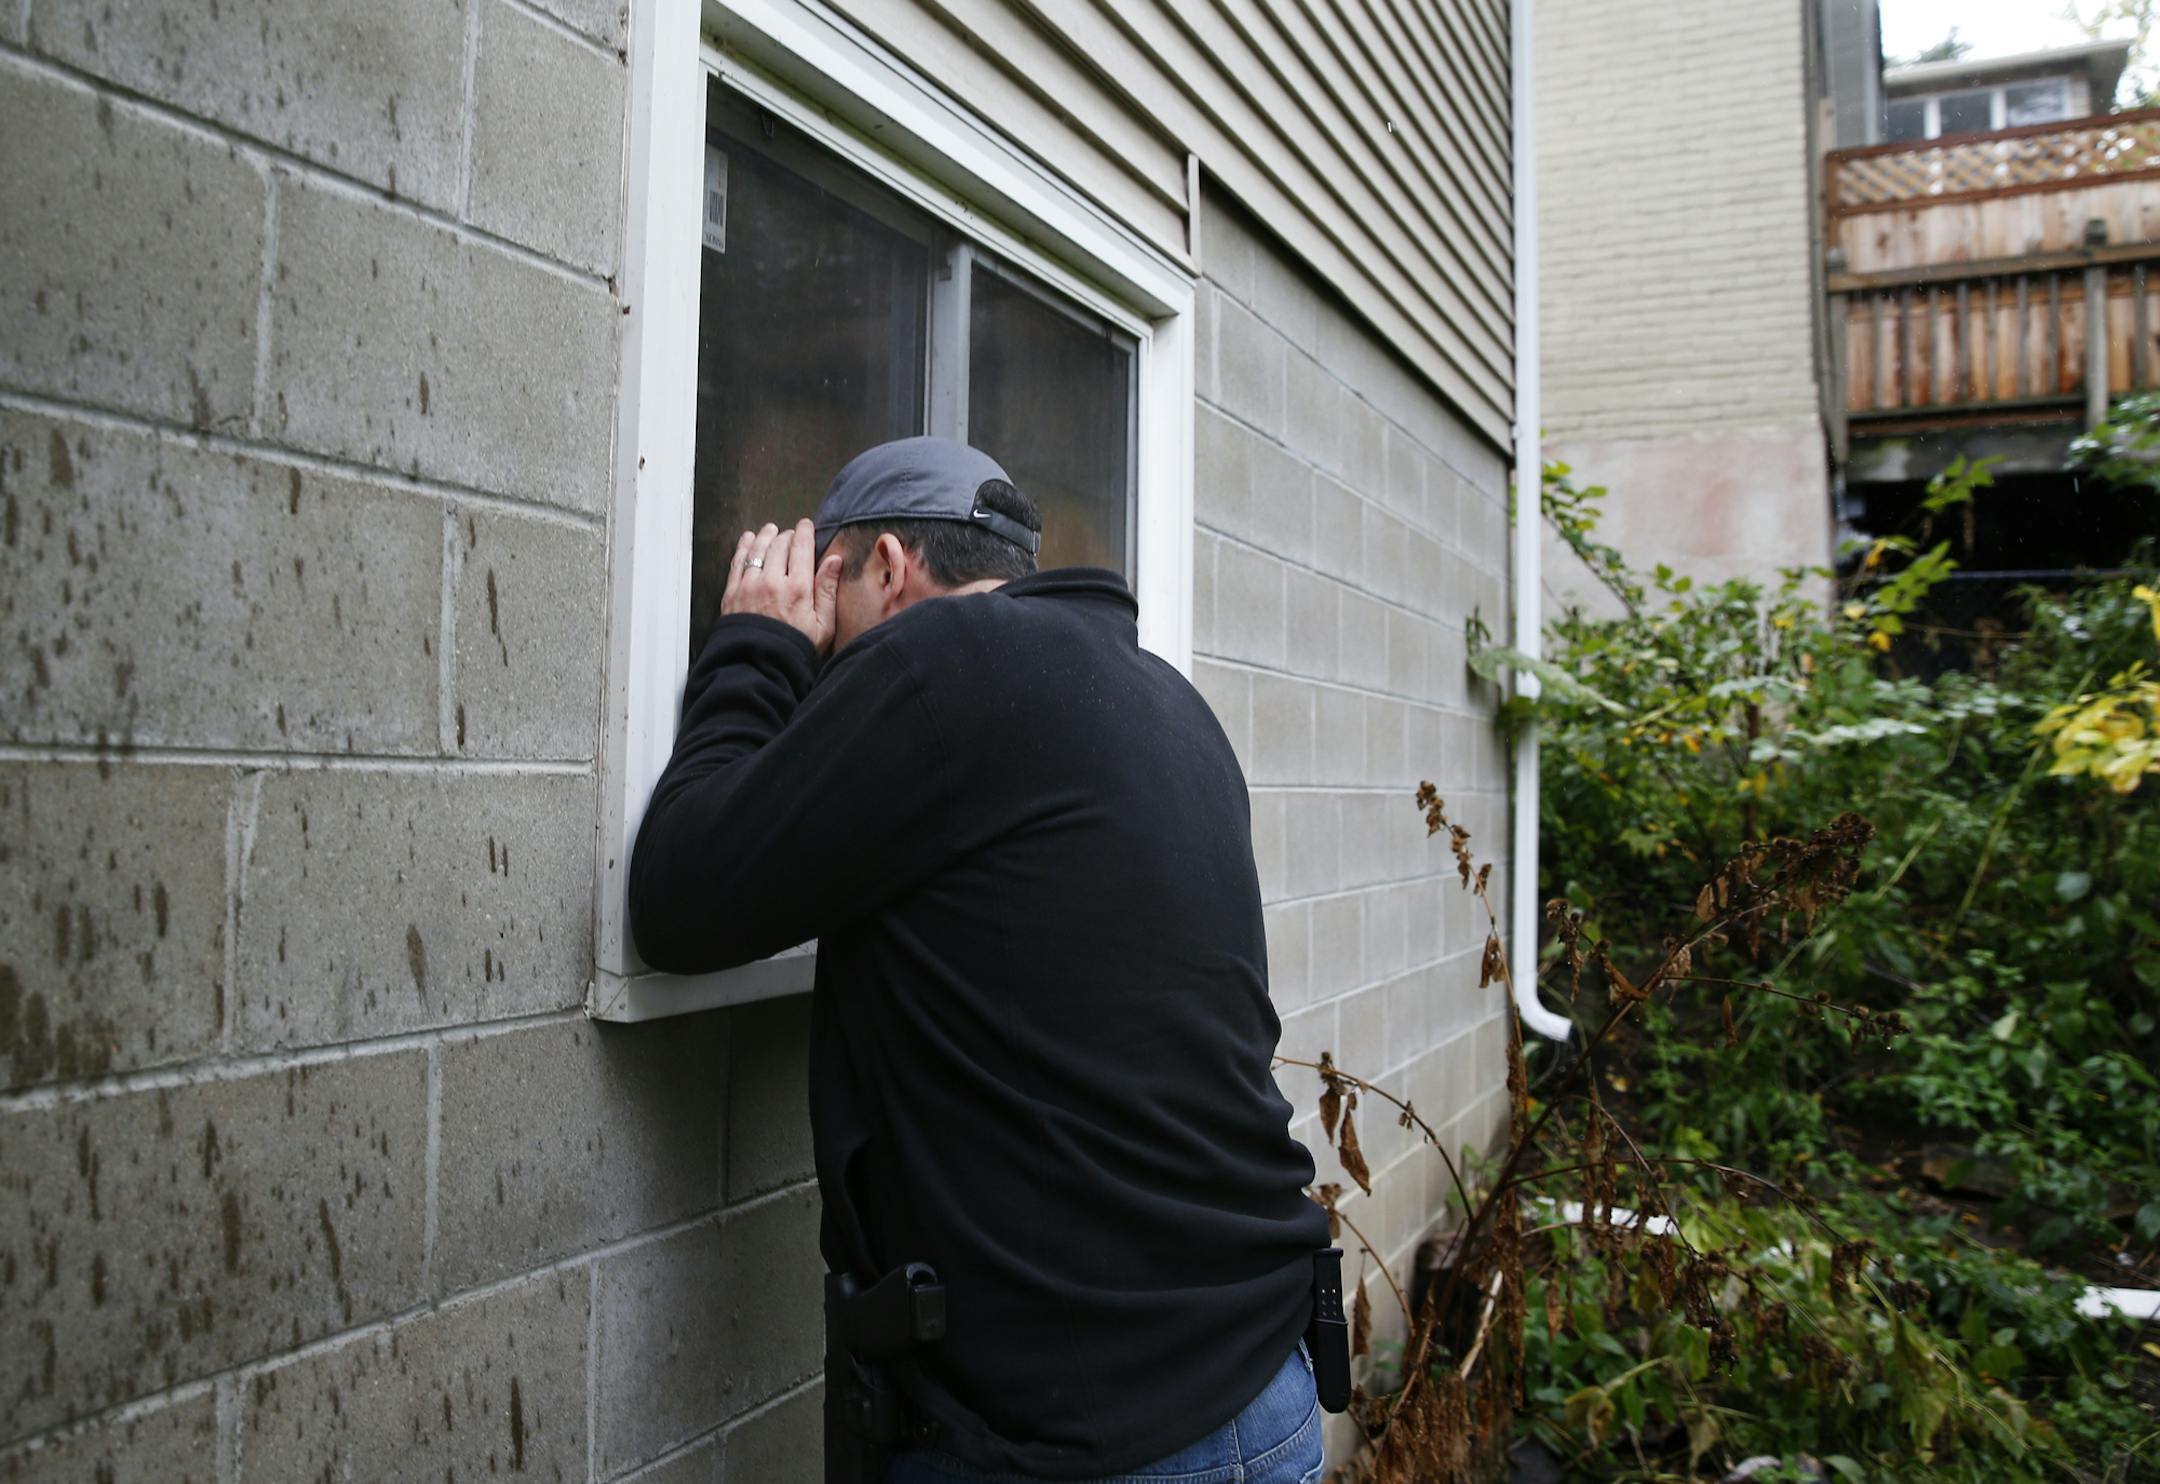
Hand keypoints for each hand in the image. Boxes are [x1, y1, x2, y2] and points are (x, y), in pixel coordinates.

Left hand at [722, 519, 842, 653]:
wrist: (760, 667)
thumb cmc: (795, 649)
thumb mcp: (823, 625)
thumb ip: (828, 590)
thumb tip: (835, 560)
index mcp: (799, 588)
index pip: (801, 548)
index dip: (804, 532)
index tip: (806, 525)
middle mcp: (773, 581)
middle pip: (779, 545)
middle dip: (786, 535)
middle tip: (790, 534)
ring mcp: (750, 585)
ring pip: (758, 549)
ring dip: (766, 536)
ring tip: (770, 530)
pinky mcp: (733, 592)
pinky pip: (738, 561)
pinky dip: (744, 546)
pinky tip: (749, 540)